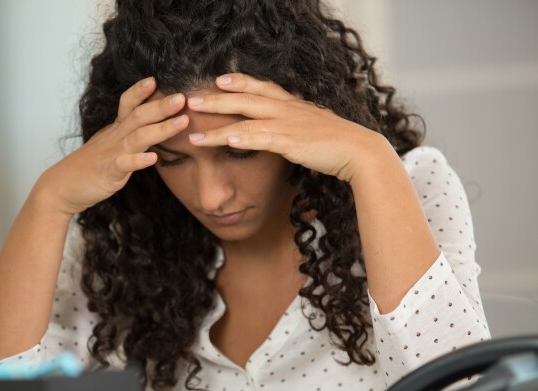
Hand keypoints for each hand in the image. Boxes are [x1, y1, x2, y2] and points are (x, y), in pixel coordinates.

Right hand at [38, 77, 188, 214]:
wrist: (62, 187)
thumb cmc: (89, 167)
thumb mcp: (111, 145)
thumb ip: (130, 136)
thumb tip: (151, 128)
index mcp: (116, 130)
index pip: (128, 104)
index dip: (140, 91)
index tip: (155, 79)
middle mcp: (115, 138)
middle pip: (139, 116)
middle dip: (162, 105)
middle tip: (183, 96)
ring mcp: (112, 154)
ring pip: (138, 137)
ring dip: (161, 128)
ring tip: (182, 121)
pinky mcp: (109, 173)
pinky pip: (124, 164)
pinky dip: (139, 161)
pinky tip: (154, 159)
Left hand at [185, 73, 392, 182]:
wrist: (359, 151)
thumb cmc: (337, 143)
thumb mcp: (313, 126)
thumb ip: (296, 124)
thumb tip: (285, 129)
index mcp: (292, 104)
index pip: (261, 87)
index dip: (239, 82)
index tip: (219, 79)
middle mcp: (286, 109)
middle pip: (244, 100)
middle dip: (215, 100)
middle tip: (191, 101)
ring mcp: (287, 125)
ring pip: (245, 123)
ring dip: (217, 129)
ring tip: (194, 135)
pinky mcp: (291, 143)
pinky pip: (262, 139)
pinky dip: (244, 139)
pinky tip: (229, 141)